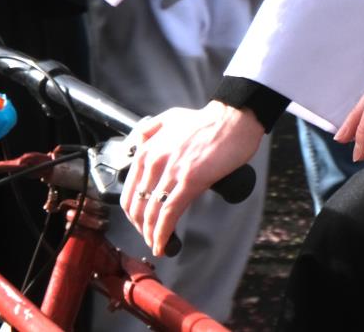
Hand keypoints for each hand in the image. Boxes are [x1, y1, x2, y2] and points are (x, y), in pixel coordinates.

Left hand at [121, 102, 265, 255]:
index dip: (133, 214)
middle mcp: (154, 161)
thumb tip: (135, 149)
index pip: (129, 192)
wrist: (234, 119)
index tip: (141, 223)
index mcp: (147, 149)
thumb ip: (148, 132)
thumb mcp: (169, 118)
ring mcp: (172, 171)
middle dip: (141, 228)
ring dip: (152, 235)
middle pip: (137, 206)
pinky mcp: (190, 180)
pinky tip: (164, 244)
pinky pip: (169, 213)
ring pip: (152, 213)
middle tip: (150, 237)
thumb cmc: (207, 121)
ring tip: (158, 244)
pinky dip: (163, 233)